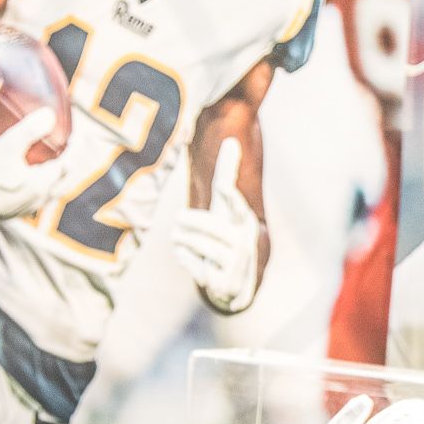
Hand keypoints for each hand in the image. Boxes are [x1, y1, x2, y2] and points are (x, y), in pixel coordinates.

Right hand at [0, 109, 68, 230]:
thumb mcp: (6, 148)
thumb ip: (28, 131)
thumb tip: (49, 114)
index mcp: (44, 182)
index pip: (72, 162)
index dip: (78, 145)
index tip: (78, 130)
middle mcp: (44, 196)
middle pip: (71, 176)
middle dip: (77, 158)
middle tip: (76, 141)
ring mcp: (36, 205)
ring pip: (62, 187)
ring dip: (67, 171)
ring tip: (64, 155)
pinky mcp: (27, 208)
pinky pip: (50, 193)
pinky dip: (56, 180)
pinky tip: (47, 173)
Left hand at [172, 137, 259, 312]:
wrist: (234, 283)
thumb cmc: (225, 234)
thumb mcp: (226, 207)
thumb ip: (227, 176)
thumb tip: (232, 139)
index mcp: (244, 218)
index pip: (235, 204)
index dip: (228, 196)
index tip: (222, 189)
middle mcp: (244, 239)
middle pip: (207, 224)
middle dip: (188, 221)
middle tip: (178, 219)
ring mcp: (235, 261)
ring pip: (196, 243)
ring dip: (183, 240)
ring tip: (181, 239)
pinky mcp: (224, 280)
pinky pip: (192, 262)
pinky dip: (185, 258)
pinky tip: (191, 259)